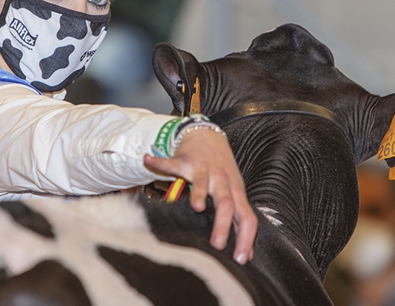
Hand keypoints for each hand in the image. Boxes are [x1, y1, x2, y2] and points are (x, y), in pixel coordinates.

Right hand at [143, 129, 257, 262]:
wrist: (208, 135)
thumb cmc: (221, 168)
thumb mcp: (234, 192)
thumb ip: (237, 219)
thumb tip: (246, 254)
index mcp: (236, 191)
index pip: (247, 217)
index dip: (246, 238)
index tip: (239, 259)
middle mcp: (222, 181)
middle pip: (227, 204)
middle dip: (223, 225)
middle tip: (216, 245)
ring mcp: (204, 170)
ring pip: (204, 183)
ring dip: (200, 194)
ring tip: (196, 207)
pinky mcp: (186, 160)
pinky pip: (171, 163)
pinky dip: (159, 163)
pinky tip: (147, 160)